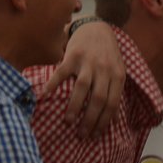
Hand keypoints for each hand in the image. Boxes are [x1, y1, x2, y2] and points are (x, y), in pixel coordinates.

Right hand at [44, 20, 124, 137]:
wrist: (96, 27)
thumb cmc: (107, 54)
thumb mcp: (117, 71)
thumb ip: (115, 91)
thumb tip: (114, 119)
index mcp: (117, 75)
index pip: (112, 103)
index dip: (104, 121)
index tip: (96, 135)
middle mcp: (104, 69)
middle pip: (98, 99)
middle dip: (90, 120)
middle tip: (82, 135)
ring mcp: (88, 62)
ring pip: (82, 89)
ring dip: (74, 108)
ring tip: (68, 122)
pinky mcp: (72, 55)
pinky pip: (62, 73)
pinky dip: (53, 85)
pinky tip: (45, 96)